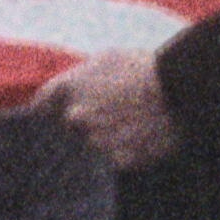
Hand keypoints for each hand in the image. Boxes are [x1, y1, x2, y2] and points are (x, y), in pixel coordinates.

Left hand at [46, 47, 178, 170]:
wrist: (179, 88)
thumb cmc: (144, 67)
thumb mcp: (106, 58)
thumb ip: (80, 76)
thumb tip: (71, 91)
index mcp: (68, 89)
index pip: (39, 106)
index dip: (44, 111)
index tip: (48, 117)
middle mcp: (75, 117)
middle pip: (68, 129)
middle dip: (81, 126)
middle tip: (106, 118)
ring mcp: (96, 141)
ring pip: (92, 145)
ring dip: (104, 140)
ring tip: (130, 126)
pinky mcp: (118, 161)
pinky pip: (115, 160)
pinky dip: (124, 153)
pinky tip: (140, 139)